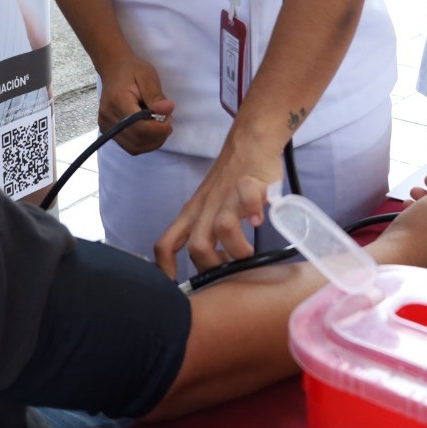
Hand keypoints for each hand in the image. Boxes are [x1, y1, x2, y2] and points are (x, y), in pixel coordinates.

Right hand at [97, 54, 173, 154]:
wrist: (113, 68)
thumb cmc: (132, 70)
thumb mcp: (148, 76)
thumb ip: (156, 95)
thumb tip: (167, 110)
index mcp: (118, 102)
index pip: (140, 128)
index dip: (159, 129)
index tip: (169, 118)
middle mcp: (108, 117)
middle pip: (138, 141)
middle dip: (158, 136)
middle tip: (166, 121)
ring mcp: (106, 126)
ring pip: (134, 148)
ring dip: (153, 142)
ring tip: (159, 125)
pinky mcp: (108, 131)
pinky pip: (129, 146)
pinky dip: (144, 142)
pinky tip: (150, 130)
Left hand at [154, 135, 281, 276]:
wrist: (249, 142)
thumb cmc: (228, 180)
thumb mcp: (206, 208)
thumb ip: (205, 233)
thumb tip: (211, 266)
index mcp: (191, 215)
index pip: (165, 244)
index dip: (167, 269)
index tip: (180, 285)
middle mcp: (204, 207)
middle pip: (197, 245)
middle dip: (216, 265)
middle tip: (230, 267)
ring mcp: (226, 195)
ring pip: (223, 227)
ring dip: (238, 248)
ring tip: (249, 251)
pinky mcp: (248, 183)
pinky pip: (248, 198)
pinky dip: (256, 212)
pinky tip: (261, 220)